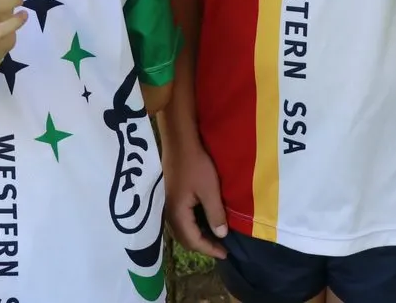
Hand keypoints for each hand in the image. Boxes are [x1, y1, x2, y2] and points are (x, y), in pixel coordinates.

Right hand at [163, 142, 228, 258]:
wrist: (180, 143)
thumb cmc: (196, 165)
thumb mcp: (209, 190)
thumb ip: (215, 213)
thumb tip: (221, 235)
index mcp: (179, 214)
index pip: (193, 241)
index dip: (210, 249)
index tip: (226, 253)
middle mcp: (171, 214)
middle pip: (185, 239)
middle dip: (203, 246)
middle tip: (221, 249)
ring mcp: (170, 206)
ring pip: (183, 230)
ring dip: (198, 237)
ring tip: (214, 238)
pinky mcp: (173, 198)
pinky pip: (182, 221)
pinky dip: (194, 227)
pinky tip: (205, 222)